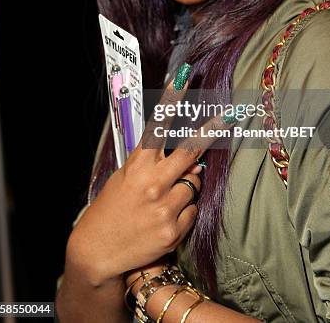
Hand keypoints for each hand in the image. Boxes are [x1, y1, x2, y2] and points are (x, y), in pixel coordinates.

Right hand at [66, 69, 236, 286]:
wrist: (97, 252)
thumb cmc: (111, 210)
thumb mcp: (124, 178)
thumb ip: (154, 166)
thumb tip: (193, 161)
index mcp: (137, 166)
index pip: (158, 125)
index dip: (172, 99)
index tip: (184, 77)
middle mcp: (152, 183)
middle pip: (192, 151)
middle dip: (212, 131)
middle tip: (232, 115)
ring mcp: (164, 207)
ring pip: (195, 184)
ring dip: (187, 186)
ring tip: (162, 200)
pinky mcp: (173, 230)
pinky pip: (193, 210)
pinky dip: (184, 212)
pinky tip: (163, 218)